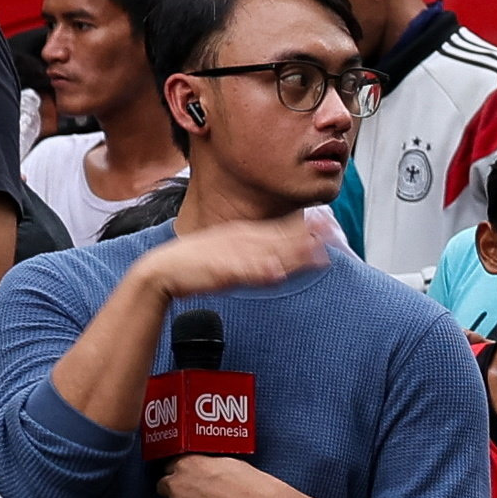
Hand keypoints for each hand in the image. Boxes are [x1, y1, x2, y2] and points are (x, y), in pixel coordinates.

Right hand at [141, 212, 334, 303]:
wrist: (162, 270)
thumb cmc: (197, 264)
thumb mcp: (229, 256)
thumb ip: (254, 258)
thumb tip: (279, 263)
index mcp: (243, 236)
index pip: (280, 230)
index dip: (305, 228)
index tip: (330, 224)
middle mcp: (240, 242)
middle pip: (280, 240)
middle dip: (307, 239)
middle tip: (334, 233)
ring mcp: (231, 256)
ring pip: (267, 254)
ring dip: (291, 254)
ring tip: (317, 254)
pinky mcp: (219, 271)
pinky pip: (242, 272)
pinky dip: (259, 272)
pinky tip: (275, 273)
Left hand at [157, 454, 307, 497]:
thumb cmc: (251, 485)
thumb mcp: (226, 462)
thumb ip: (203, 465)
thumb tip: (198, 471)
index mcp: (188, 463)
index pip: (169, 468)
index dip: (180, 476)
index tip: (188, 483)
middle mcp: (177, 482)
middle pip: (163, 488)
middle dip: (176, 493)